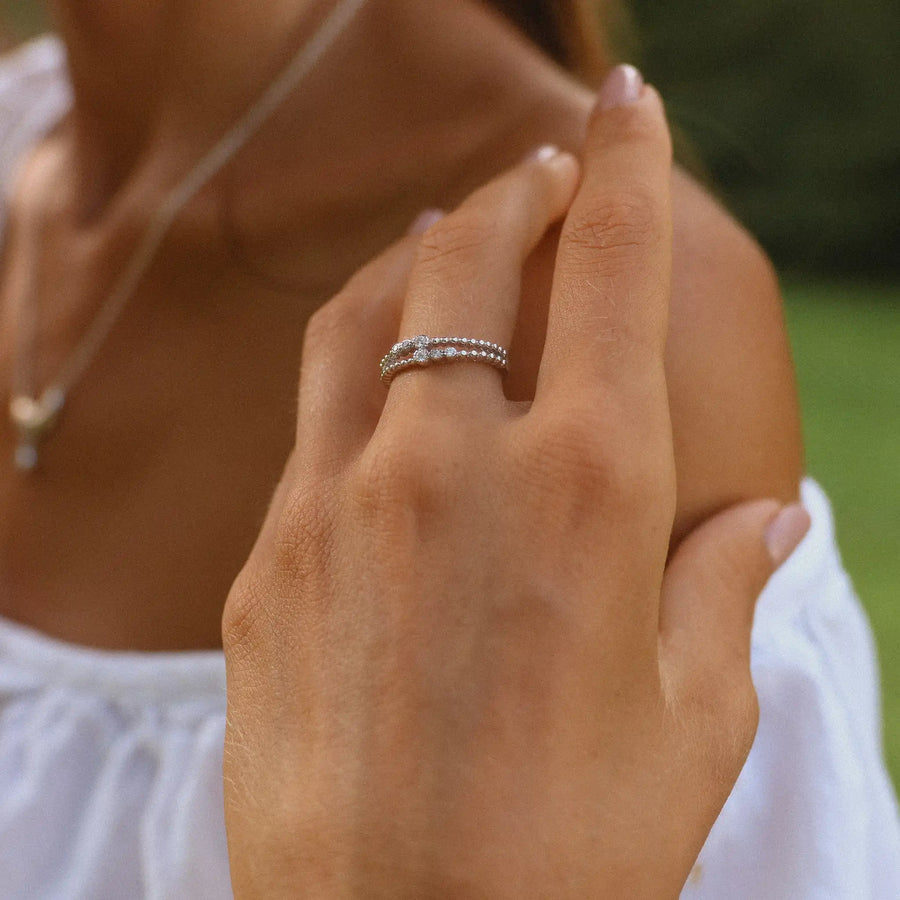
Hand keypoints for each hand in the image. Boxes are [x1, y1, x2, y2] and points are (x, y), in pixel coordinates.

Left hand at [222, 72, 808, 897]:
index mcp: (586, 489)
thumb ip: (726, 589)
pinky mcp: (266, 562)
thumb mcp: (692, 717)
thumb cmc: (570, 848)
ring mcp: (338, 504)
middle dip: (511, 194)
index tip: (629, 109)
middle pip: (467, 256)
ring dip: (412, 255)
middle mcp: (451, 466)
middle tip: (537, 174)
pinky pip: (312, 425)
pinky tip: (383, 393)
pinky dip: (355, 373)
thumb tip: (768, 517)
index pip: (610, 269)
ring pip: (364, 314)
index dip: (625, 168)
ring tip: (443, 237)